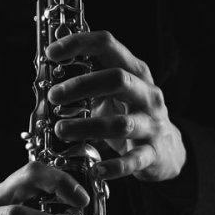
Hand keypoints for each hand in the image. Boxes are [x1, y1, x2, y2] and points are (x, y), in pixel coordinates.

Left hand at [46, 30, 185, 181]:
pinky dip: (114, 167)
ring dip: (88, 127)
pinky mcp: (153, 154)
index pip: (107, 45)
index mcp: (134, 72)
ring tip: (61, 130)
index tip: (51, 53)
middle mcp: (146, 94)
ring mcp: (151, 124)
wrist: (167, 150)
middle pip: (117, 79)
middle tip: (53, 96)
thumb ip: (86, 79)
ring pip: (122, 123)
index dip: (78, 44)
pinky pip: (134, 161)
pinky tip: (96, 170)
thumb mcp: (113, 93)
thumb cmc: (131, 115)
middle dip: (81, 85)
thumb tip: (47, 66)